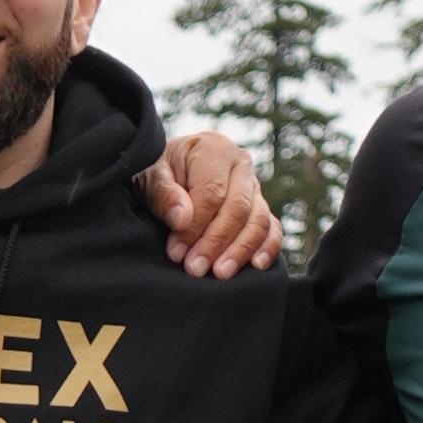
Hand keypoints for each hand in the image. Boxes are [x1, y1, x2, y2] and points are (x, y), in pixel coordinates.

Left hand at [145, 131, 281, 278]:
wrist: (168, 174)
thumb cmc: (158, 174)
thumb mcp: (150, 177)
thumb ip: (163, 195)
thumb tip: (182, 219)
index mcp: (214, 148)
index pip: (212, 193)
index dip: (195, 226)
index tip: (176, 252)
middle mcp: (241, 164)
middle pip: (238, 208)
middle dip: (216, 242)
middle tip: (195, 269)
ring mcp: (255, 187)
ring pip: (258, 220)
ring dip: (240, 250)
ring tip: (220, 274)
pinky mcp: (261, 208)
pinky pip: (272, 229)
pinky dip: (268, 248)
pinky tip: (256, 266)